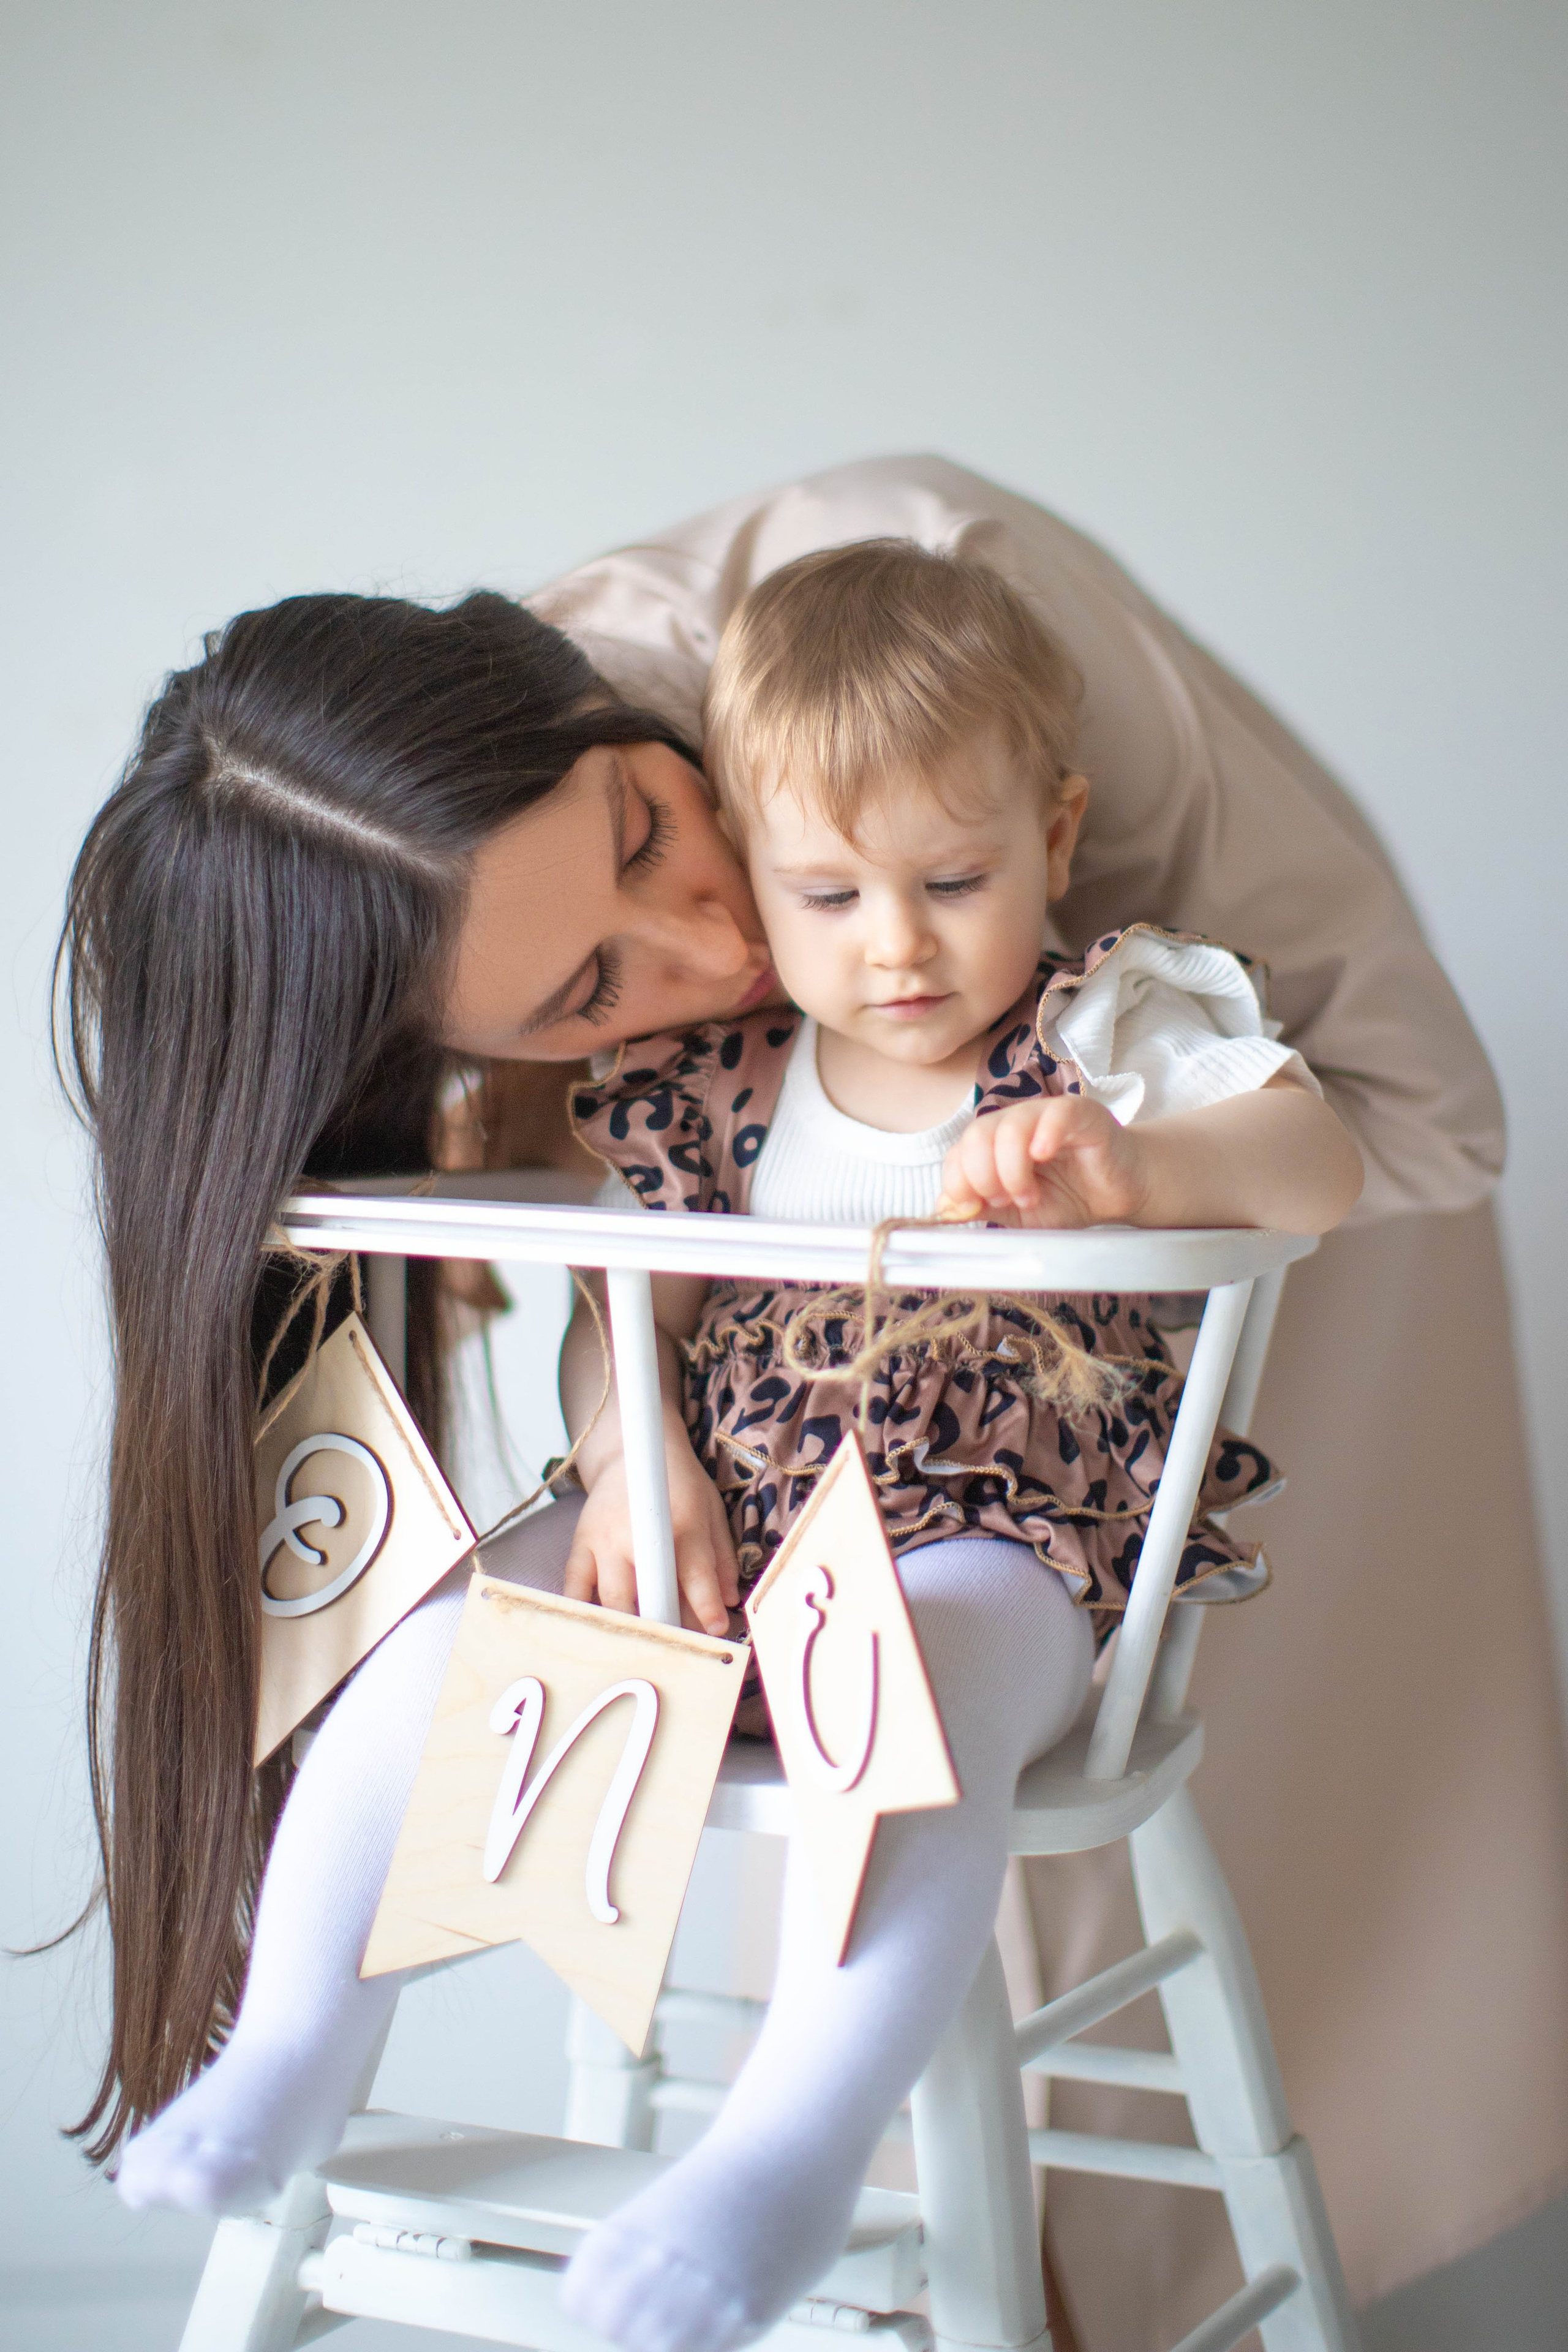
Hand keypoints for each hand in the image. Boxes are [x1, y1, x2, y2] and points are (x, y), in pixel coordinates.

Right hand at [564, 1429, 740, 1636]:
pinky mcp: (580, 1546)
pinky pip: (576, 1590)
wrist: (629, 1450)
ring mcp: (603, 1541)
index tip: (717, 1631)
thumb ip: (720, 1556)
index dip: (707, 1607)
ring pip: (613, 1600)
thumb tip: (729, 1601)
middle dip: (665, 1627)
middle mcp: (637, 1533)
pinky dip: (588, 1614)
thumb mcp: (711, 1509)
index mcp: (678, 1522)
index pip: (694, 1574)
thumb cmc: (677, 1484)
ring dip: (631, 1627)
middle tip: (679, 1650)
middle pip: (649, 1594)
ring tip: (645, 1647)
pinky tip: (602, 1632)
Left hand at [939, 1096, 1148, 1227]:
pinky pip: (1055, 1115)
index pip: (958, 1152)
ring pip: (1010, 1126)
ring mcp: (1045, 1115)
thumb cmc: (1069, 1198)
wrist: (1118, 1194)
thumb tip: (944, 1208)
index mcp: (993, 1145)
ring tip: (1030, 1195)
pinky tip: (1044, 1156)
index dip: (958, 1181)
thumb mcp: (1018, 1214)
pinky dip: (1044, 1135)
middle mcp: (1014, 1124)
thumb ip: (983, 1207)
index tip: (978, 1207)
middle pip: (976, 1135)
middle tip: (1007, 1201)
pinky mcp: (1080, 1114)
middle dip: (982, 1176)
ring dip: (1011, 1168)